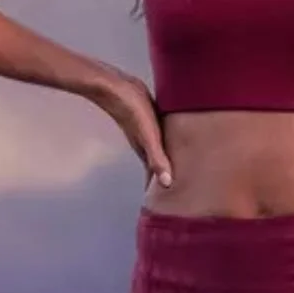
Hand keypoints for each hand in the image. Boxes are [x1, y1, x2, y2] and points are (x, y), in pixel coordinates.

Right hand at [92, 73, 173, 189]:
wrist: (114, 86)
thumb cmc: (132, 110)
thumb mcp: (148, 136)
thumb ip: (157, 158)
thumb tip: (168, 184)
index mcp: (146, 151)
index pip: (154, 177)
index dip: (160, 191)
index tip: (167, 206)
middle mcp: (145, 143)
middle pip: (157, 165)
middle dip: (165, 177)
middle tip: (179, 190)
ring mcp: (145, 130)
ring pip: (158, 150)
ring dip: (166, 159)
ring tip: (179, 167)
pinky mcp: (148, 116)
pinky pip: (160, 134)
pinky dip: (166, 141)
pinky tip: (174, 136)